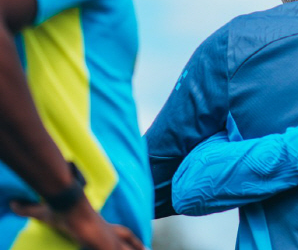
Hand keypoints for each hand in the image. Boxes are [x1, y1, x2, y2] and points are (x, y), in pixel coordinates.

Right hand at [11, 197, 143, 249]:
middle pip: (127, 238)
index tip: (137, 242)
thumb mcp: (45, 212)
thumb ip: (30, 210)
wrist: (68, 200)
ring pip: (124, 248)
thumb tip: (13, 204)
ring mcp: (106, 237)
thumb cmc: (59, 206)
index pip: (120, 231)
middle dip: (137, 246)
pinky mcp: (104, 243)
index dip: (129, 237)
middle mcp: (106, 230)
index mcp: (99, 223)